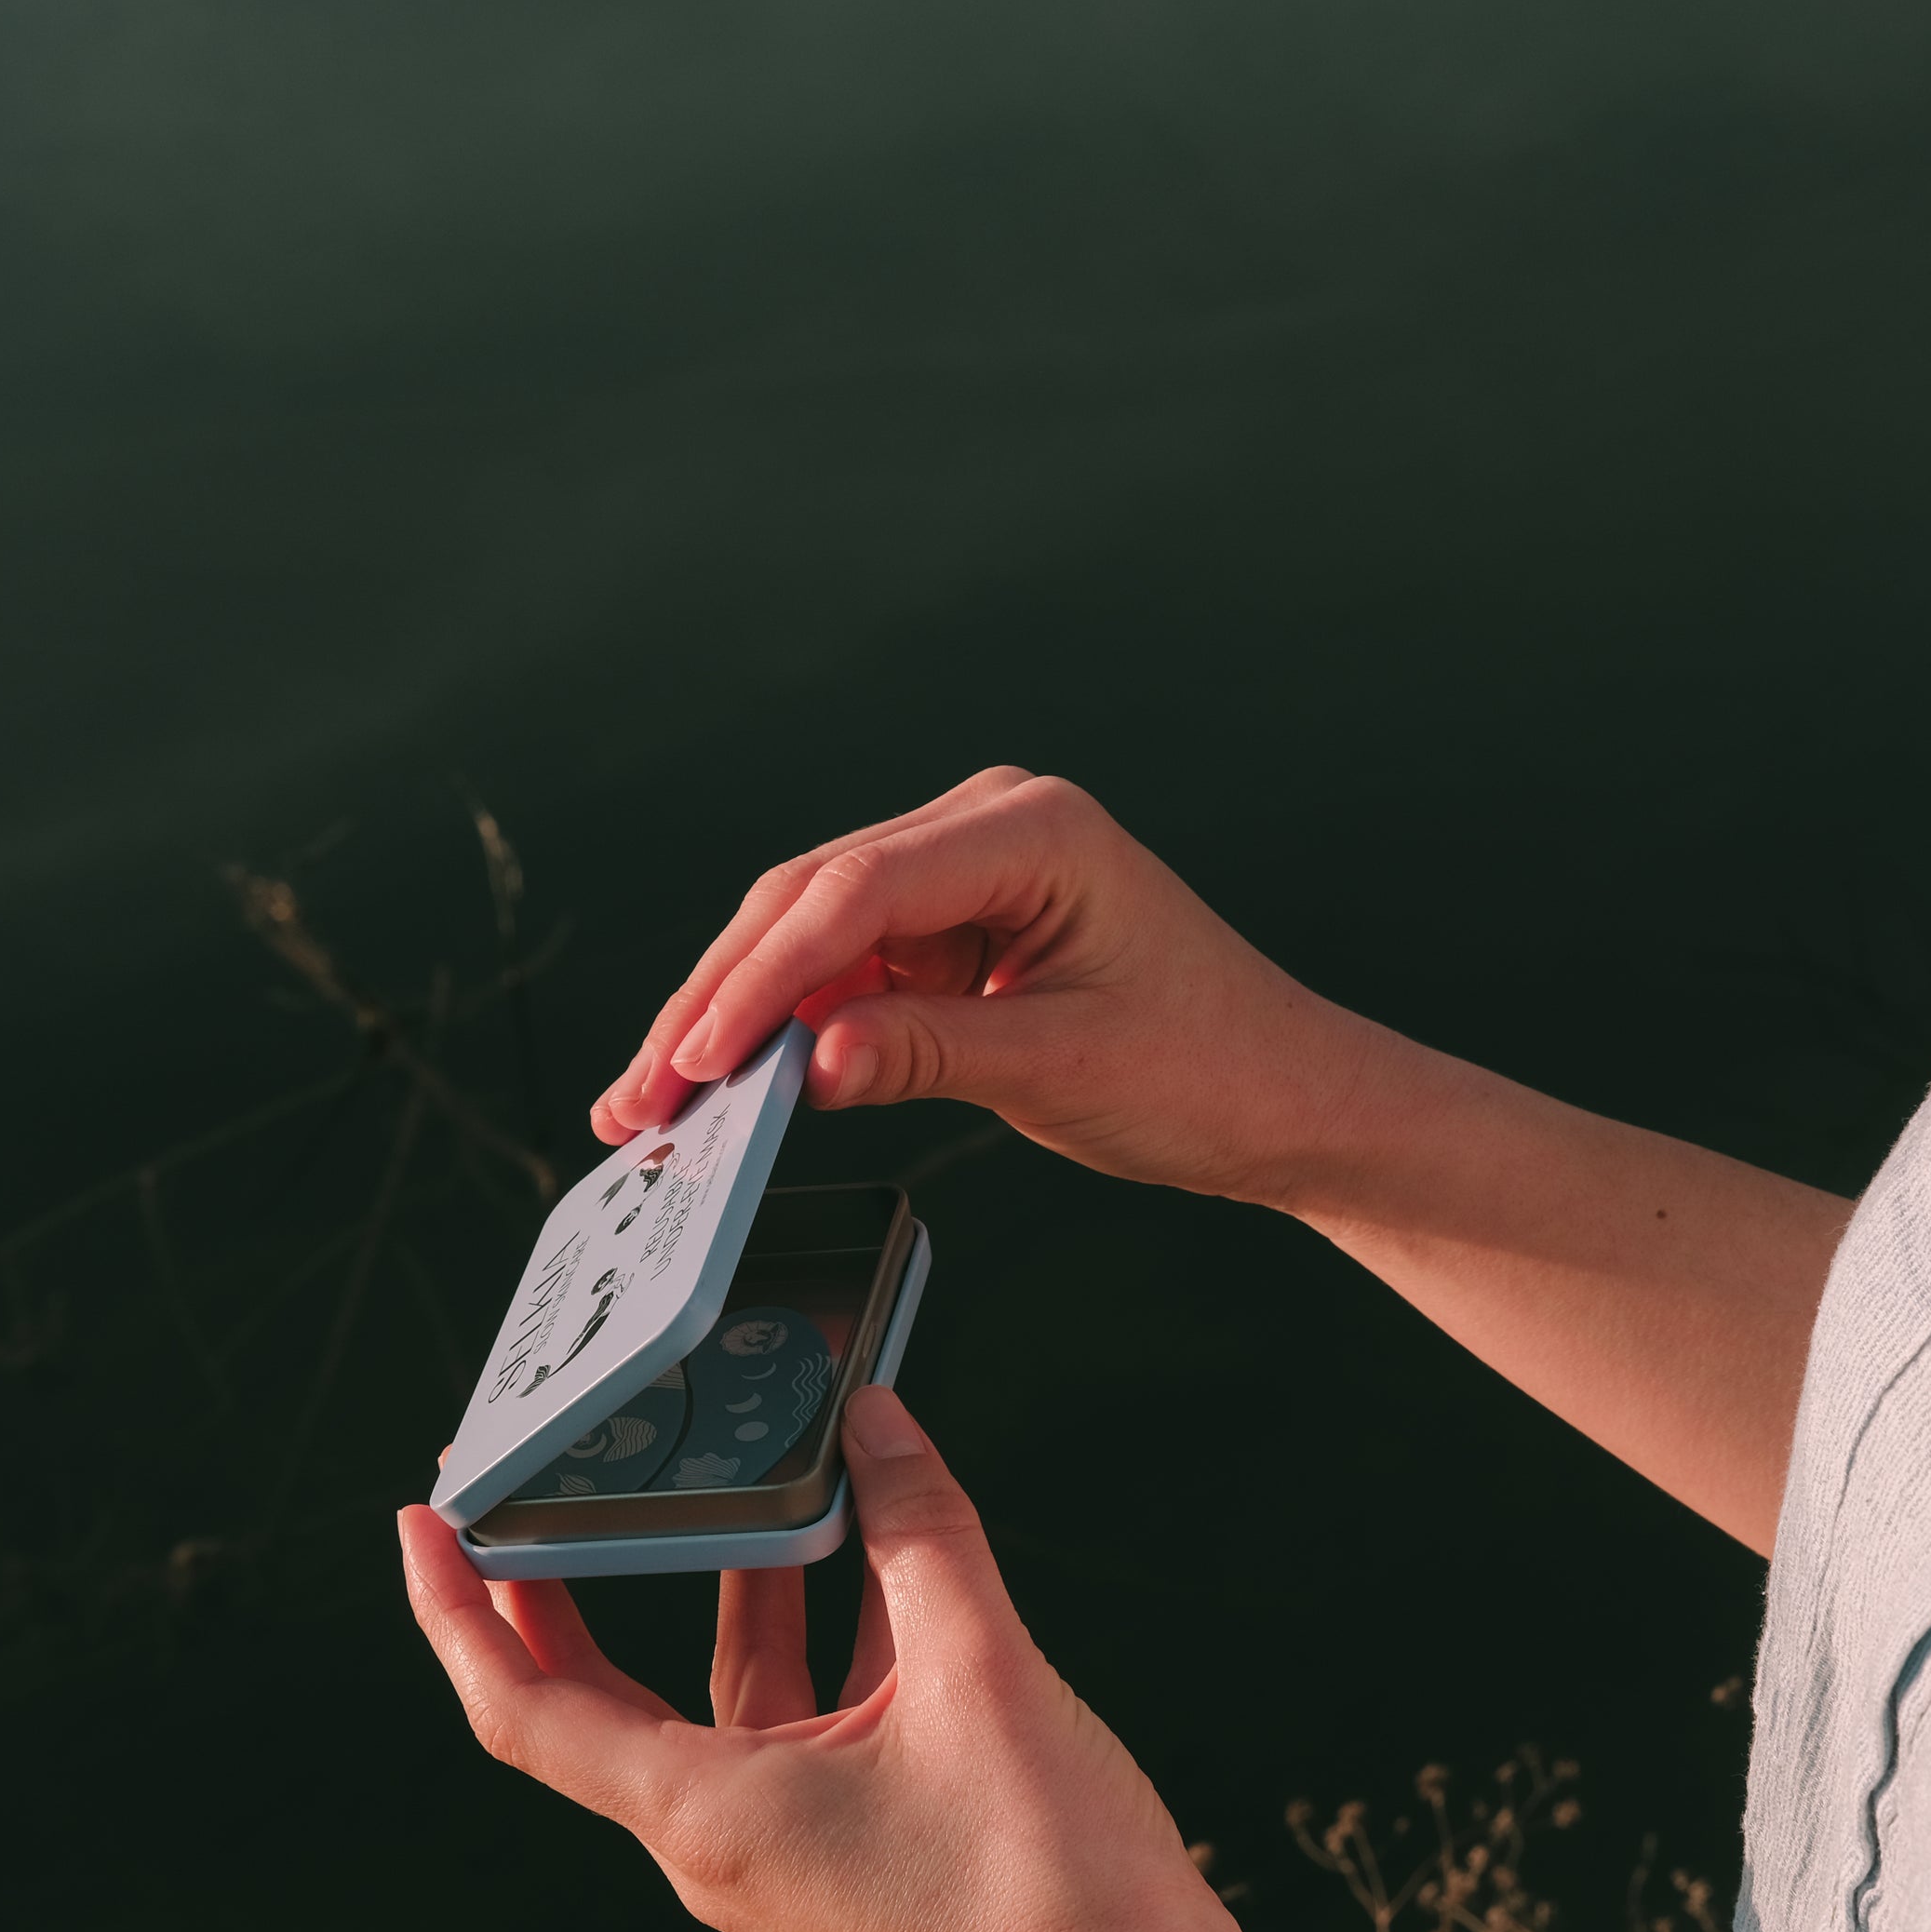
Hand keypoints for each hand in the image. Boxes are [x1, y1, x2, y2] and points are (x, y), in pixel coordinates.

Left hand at [398, 1385, 1240, 1931]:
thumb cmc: (1048, 1880)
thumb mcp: (980, 1669)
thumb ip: (920, 1526)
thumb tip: (877, 1413)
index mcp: (705, 1813)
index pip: (523, 1708)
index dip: (455, 1610)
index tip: (423, 1514)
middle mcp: (720, 1837)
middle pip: (593, 1696)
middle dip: (556, 1582)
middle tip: (530, 1475)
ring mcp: (783, 1846)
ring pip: (717, 1691)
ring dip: (721, 1580)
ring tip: (725, 1465)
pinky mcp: (848, 1843)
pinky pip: (796, 1716)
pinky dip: (813, 1626)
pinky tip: (860, 1539)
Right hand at [586, 769, 1365, 1203]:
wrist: (1288, 1098)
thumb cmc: (1216, 1070)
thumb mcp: (1066, 1070)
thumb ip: (928, 1054)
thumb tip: (803, 1064)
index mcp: (1036, 829)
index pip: (859, 889)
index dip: (762, 978)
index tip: (697, 1058)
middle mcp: (992, 826)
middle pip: (811, 899)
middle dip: (719, 1001)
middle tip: (642, 1094)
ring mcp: (967, 871)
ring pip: (810, 933)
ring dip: (734, 1018)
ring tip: (655, 1105)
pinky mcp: (953, 925)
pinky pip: (844, 968)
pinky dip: (785, 1028)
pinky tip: (727, 1083)